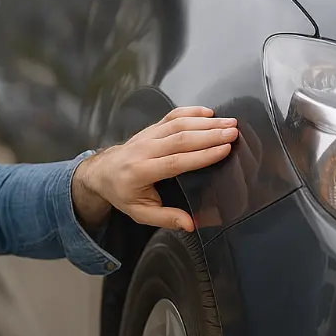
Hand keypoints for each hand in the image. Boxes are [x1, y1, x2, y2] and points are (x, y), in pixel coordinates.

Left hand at [71, 106, 238, 231]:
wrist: (101, 173)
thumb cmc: (122, 193)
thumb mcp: (140, 213)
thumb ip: (166, 218)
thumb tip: (190, 225)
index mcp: (141, 172)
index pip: (175, 161)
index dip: (201, 155)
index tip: (224, 150)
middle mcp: (144, 150)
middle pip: (180, 138)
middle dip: (209, 134)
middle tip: (233, 132)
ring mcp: (147, 136)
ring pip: (178, 124)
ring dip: (205, 122)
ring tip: (229, 123)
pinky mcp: (151, 128)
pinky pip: (171, 116)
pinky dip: (191, 111)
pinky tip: (209, 112)